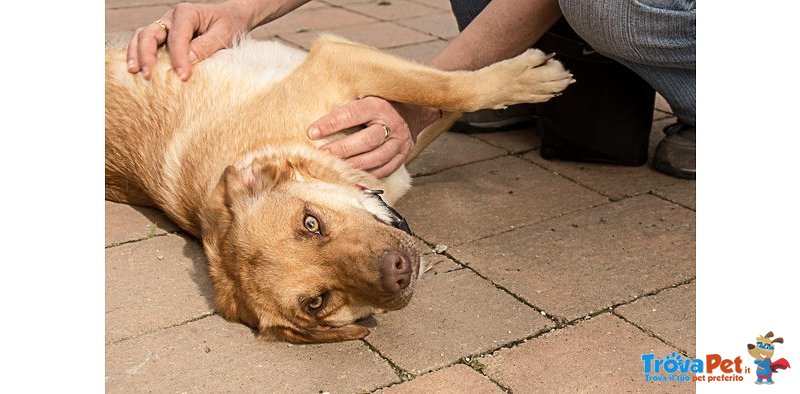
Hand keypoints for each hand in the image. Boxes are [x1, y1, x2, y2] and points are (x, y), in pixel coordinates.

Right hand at [126, 1, 252, 79]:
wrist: (230, 18)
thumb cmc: (228, 25)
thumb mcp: (223, 34)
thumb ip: (206, 45)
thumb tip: (189, 60)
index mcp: (186, 13)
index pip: (177, 37)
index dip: (178, 58)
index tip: (183, 77)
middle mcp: (170, 17)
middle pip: (150, 34)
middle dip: (147, 55)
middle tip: (148, 75)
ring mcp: (164, 26)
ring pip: (142, 36)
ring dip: (136, 54)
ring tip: (134, 72)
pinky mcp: (162, 36)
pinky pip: (144, 42)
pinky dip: (137, 54)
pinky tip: (135, 68)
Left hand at [308, 97, 440, 178]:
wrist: (412, 110)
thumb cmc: (379, 103)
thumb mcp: (364, 96)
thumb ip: (345, 106)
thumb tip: (317, 124)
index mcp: (379, 105)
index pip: (352, 114)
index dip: (331, 124)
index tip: (311, 132)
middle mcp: (393, 123)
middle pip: (367, 140)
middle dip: (343, 150)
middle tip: (322, 156)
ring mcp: (400, 142)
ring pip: (376, 158)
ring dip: (353, 166)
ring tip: (334, 169)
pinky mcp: (403, 156)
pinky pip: (384, 170)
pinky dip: (367, 176)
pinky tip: (351, 178)